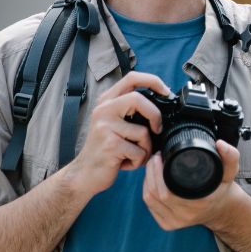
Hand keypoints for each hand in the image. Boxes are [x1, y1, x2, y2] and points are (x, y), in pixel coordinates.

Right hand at [59, 71, 170, 198]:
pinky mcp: (110, 145)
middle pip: (138, 99)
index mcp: (107, 102)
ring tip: (134, 155)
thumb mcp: (113, 123)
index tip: (166, 91)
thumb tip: (161, 103)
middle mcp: (103, 110)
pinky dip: (138, 161)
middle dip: (155, 116)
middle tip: (157, 129)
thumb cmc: (104, 149)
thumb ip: (130, 110)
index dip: (153, 81)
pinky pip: (139, 151)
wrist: (84, 173)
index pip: (131, 78)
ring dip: (146, 149)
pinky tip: (125, 163)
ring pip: (143, 131)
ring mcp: (105, 127)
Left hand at [142, 139, 242, 230]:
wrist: (220, 210)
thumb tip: (220, 144)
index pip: (167, 191)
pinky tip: (150, 180)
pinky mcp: (167, 225)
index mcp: (198, 204)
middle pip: (155, 194)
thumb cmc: (221, 189)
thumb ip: (230, 157)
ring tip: (152, 165)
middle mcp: (185, 216)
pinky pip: (150, 206)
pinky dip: (146, 190)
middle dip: (150, 172)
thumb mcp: (229, 173)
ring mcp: (175, 222)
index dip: (158, 172)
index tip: (160, 155)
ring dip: (147, 180)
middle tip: (155, 157)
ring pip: (149, 199)